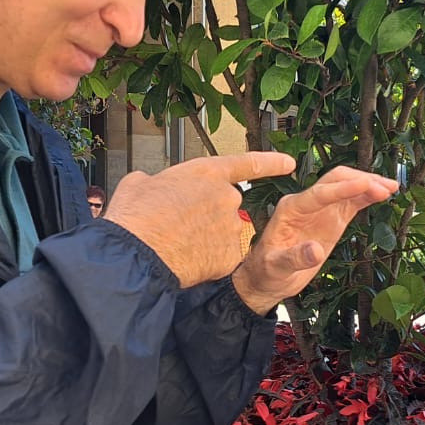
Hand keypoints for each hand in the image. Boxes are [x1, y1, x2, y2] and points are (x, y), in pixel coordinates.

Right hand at [103, 152, 294, 287]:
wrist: (138, 255)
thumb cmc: (136, 218)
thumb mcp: (138, 184)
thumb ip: (157, 182)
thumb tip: (152, 186)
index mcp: (207, 173)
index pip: (248, 164)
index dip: (271, 163)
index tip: (288, 164)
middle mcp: (226, 197)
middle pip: (228, 205)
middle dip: (210, 215)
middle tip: (181, 225)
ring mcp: (231, 227)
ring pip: (225, 233)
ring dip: (208, 239)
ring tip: (179, 244)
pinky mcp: (230, 255)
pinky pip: (223, 257)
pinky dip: (208, 261)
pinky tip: (188, 260)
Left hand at [232, 167, 398, 313]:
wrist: (267, 278)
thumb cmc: (266, 272)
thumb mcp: (275, 268)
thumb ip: (295, 258)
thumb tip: (317, 251)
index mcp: (290, 209)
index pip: (320, 193)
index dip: (344, 188)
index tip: (366, 184)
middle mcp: (306, 203)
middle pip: (335, 180)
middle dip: (360, 180)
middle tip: (385, 187)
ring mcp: (320, 209)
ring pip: (346, 187)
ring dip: (368, 184)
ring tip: (392, 187)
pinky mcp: (331, 218)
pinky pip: (351, 201)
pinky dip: (367, 196)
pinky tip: (384, 193)